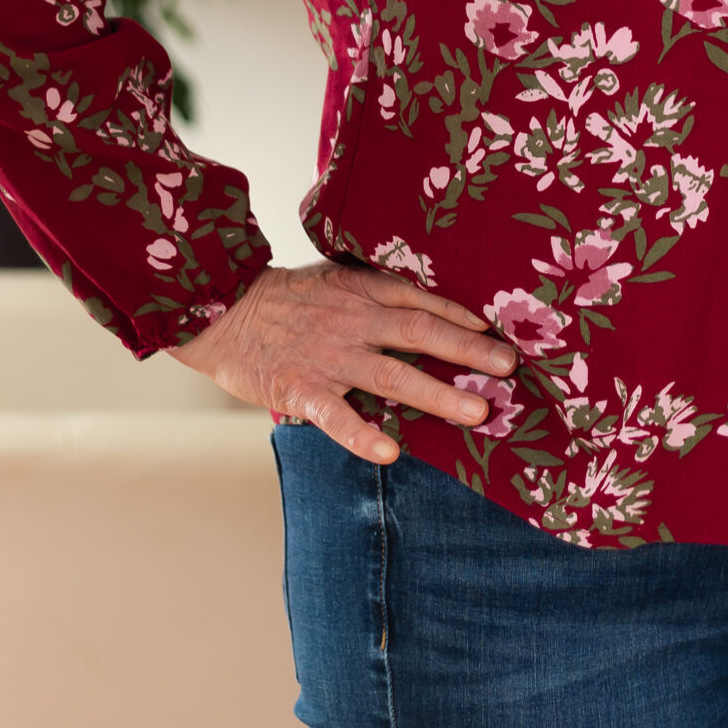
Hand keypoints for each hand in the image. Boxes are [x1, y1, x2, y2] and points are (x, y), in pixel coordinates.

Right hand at [170, 258, 516, 462]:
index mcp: (361, 291)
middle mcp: (353, 322)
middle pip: (420, 334)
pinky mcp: (302, 388)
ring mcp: (330, 357)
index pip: (420, 301)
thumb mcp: (331, 277)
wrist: (220, 309)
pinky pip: (338, 415)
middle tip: (508, 369)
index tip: (496, 330)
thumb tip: (420, 305)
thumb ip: (372, 292)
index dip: (460, 315)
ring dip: (439, 394)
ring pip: (393, 376)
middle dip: (469, 352)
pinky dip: (364, 434)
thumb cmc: (281, 298)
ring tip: (477, 413)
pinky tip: (392, 450)